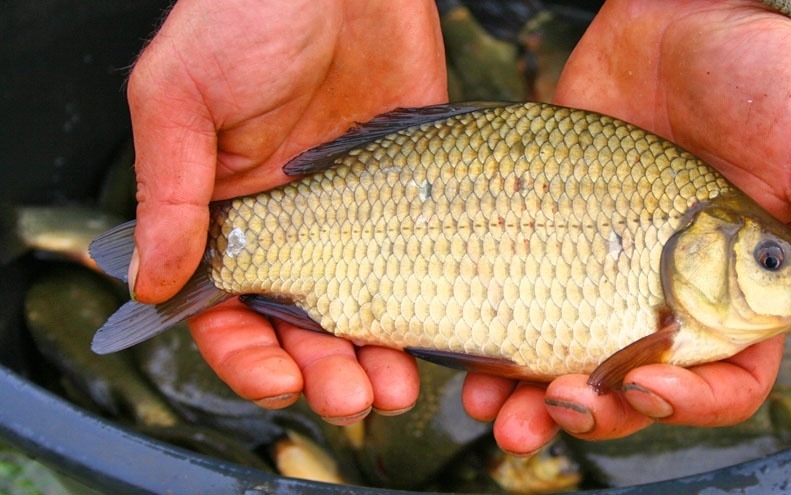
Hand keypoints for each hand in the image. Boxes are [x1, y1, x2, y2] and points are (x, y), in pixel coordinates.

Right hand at [126, 0, 446, 419]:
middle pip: (302, 323)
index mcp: (226, 204)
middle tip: (355, 398)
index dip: (245, 353)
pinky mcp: (414, 186)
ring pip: (367, 304)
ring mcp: (358, 207)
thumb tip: (151, 284)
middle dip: (324, 371)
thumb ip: (170, 191)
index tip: (276, 380)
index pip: (224, 305)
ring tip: (398, 386)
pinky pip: (423, 258)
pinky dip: (430, 303)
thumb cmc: (247, 8)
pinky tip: (441, 333)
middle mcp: (294, 217)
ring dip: (379, 355)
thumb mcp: (183, 95)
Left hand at [461, 0, 790, 452]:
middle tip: (554, 410)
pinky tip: (467, 358)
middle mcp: (670, 293)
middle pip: (632, 386)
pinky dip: (492, 341)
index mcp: (742, 293)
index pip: (724, 378)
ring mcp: (604, 268)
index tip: (644, 388)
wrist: (682, 12)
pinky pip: (518, 299)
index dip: (690, 403)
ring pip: (568, 359)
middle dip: (594, 413)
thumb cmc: (765, 76)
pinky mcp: (551, 236)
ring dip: (532, 401)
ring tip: (494, 412)